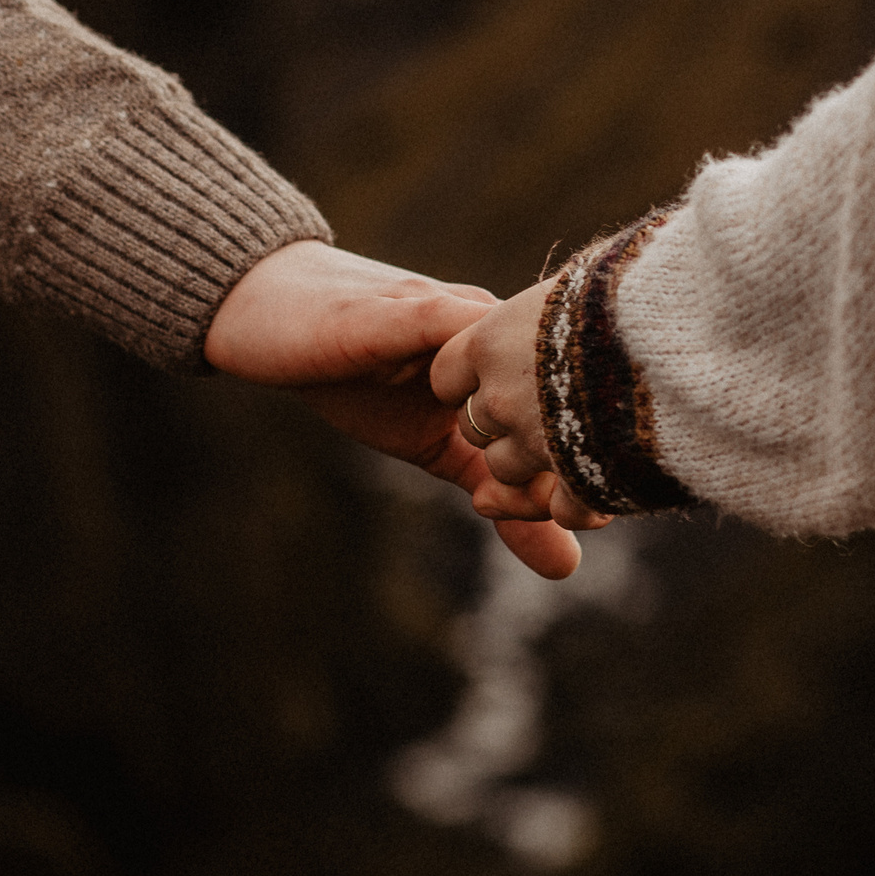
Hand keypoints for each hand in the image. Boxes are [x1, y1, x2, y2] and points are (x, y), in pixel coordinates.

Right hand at [206, 241, 586, 578]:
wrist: (270, 315)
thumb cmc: (358, 376)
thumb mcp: (439, 451)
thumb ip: (505, 502)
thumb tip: (568, 568)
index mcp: (516, 356)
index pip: (578, 404)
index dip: (597, 457)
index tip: (604, 514)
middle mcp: (499, 325)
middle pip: (566, 379)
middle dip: (583, 444)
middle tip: (593, 511)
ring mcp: (456, 311)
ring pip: (522, 354)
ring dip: (542, 413)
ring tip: (558, 482)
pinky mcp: (406, 307)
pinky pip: (456, 333)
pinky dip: (476, 375)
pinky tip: (487, 430)